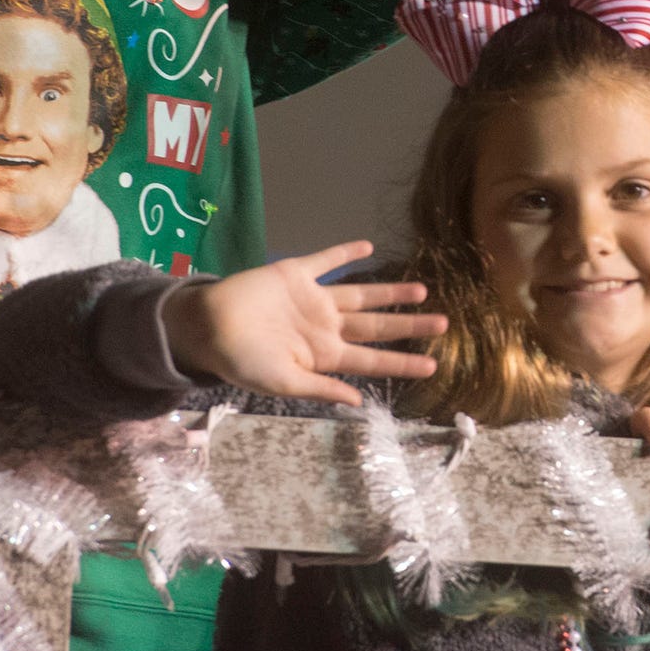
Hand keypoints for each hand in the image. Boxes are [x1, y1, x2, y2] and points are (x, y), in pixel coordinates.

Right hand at [159, 240, 446, 405]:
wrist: (205, 327)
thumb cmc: (240, 360)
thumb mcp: (281, 383)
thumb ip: (321, 389)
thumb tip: (359, 403)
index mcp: (325, 355)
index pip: (372, 360)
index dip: (402, 363)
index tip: (433, 368)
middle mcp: (326, 326)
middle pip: (377, 326)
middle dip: (409, 325)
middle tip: (444, 323)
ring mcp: (313, 299)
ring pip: (362, 294)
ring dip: (390, 290)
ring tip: (421, 289)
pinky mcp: (296, 274)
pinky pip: (326, 261)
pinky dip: (346, 253)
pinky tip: (369, 247)